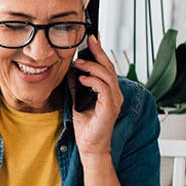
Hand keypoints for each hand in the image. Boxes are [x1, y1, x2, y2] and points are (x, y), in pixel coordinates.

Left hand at [70, 35, 123, 158]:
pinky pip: (104, 89)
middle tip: (89, 41)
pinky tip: (82, 79)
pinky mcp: (110, 108)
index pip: (105, 67)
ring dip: (92, 67)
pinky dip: (93, 81)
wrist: (90, 146)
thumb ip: (76, 85)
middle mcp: (115, 93)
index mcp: (109, 90)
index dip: (99, 52)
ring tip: (79, 63)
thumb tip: (70, 70)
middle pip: (109, 67)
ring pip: (107, 75)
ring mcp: (114, 100)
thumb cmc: (86, 126)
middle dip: (99, 52)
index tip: (91, 39)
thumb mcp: (78, 99)